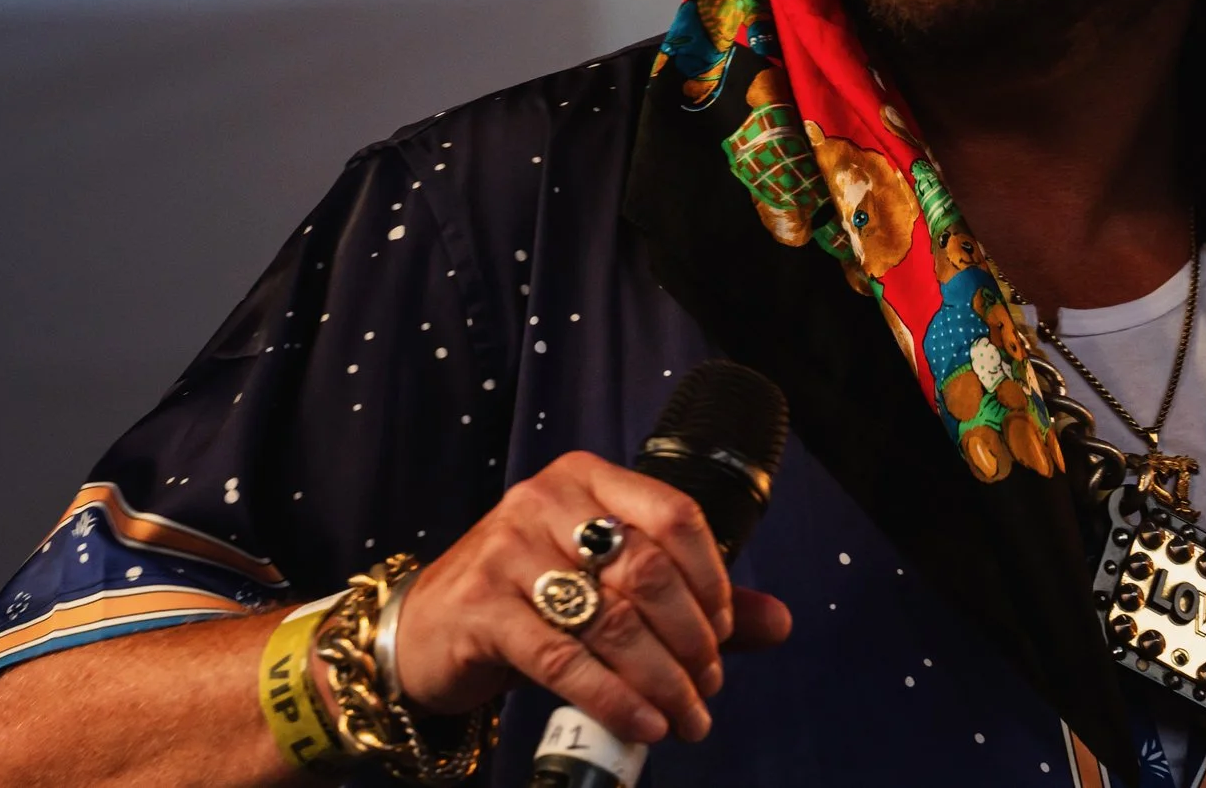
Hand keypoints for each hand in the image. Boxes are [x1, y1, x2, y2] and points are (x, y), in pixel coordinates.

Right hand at [388, 452, 793, 745]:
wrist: (425, 629)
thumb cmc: (527, 600)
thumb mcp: (603, 584)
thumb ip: (690, 598)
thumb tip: (780, 622)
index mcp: (583, 479)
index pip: (673, 513)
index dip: (711, 578)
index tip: (723, 631)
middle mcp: (543, 501)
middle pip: (647, 570)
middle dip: (691, 641)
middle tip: (706, 685)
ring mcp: (507, 551)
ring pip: (611, 620)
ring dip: (661, 680)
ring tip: (686, 717)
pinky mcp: (481, 608)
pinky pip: (564, 660)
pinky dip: (613, 699)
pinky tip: (643, 725)